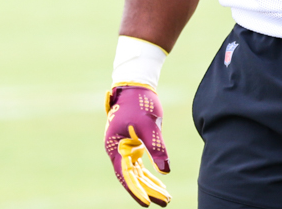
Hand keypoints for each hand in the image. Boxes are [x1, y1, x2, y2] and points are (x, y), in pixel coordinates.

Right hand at [104, 84, 171, 206]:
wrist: (136, 85)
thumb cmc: (140, 103)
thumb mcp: (149, 125)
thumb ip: (156, 147)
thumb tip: (166, 170)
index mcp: (115, 146)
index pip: (125, 174)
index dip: (136, 190)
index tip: (147, 203)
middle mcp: (117, 150)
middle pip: (132, 176)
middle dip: (148, 190)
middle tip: (165, 202)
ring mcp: (125, 148)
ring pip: (137, 172)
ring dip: (150, 184)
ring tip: (166, 197)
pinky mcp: (133, 144)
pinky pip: (140, 165)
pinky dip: (150, 173)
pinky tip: (161, 182)